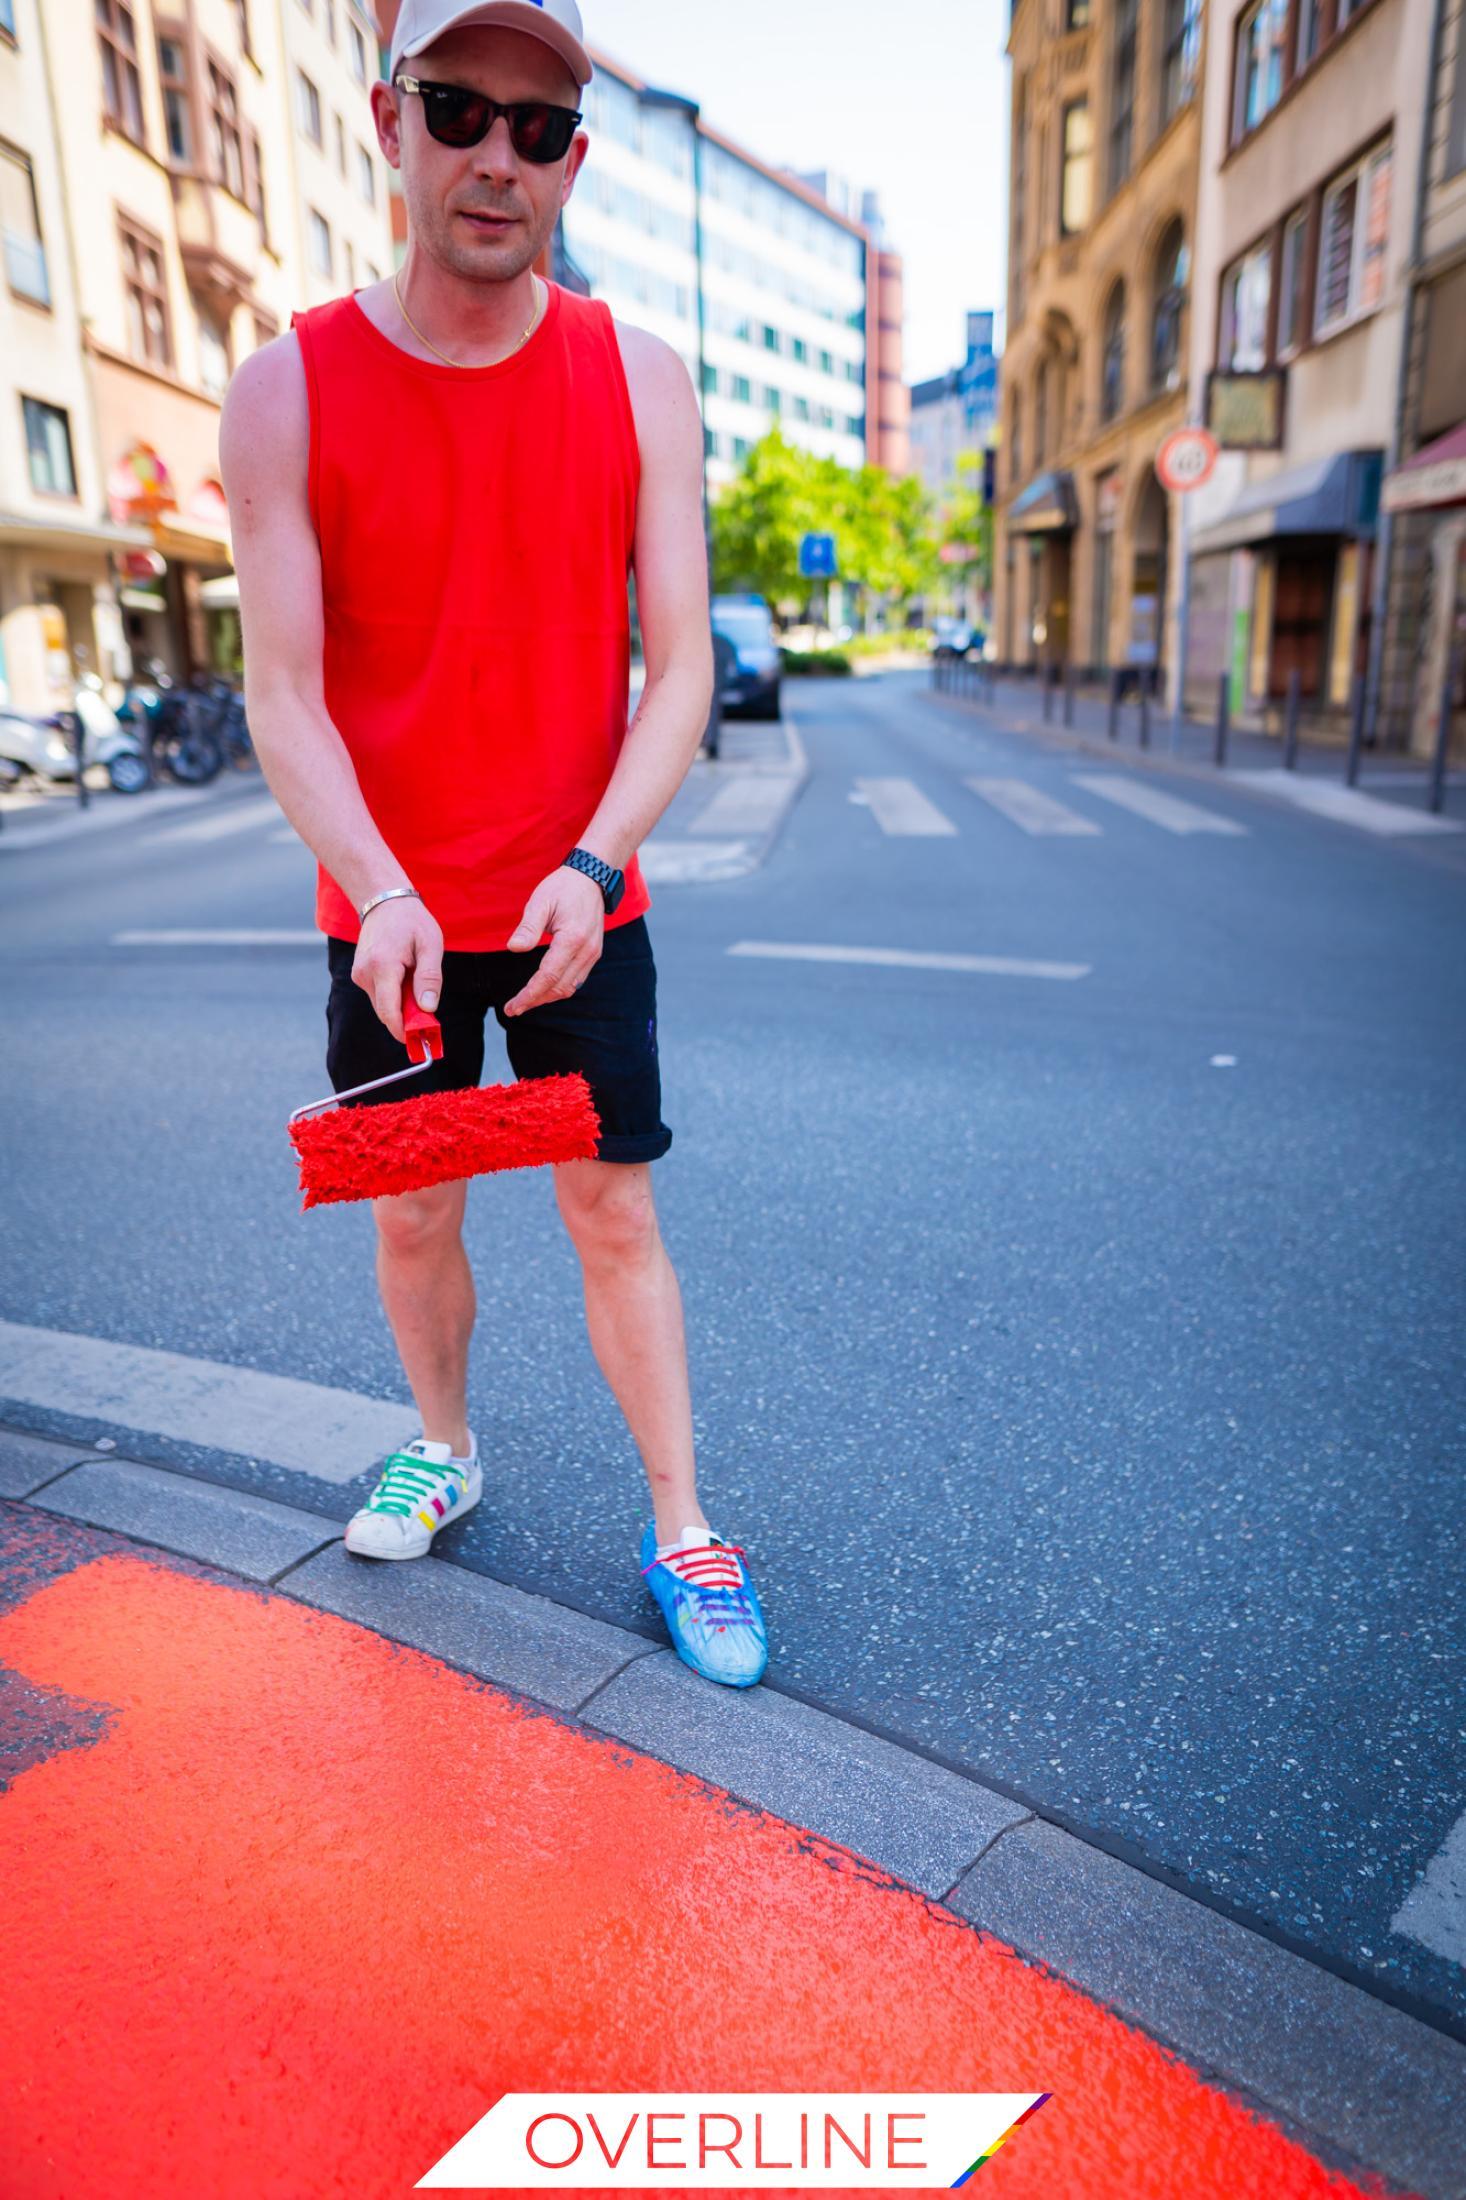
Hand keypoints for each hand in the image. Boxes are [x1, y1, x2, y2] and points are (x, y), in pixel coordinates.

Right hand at [352, 896, 444, 1043]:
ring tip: (417, 984)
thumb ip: (429, 978)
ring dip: (401, 1005)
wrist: (384, 901)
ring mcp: (359, 974)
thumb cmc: (411, 921)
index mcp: (383, 967)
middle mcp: (365, 974)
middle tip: (429, 1017)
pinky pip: (379, 995)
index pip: (389, 1012)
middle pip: (386, 1012)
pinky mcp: (359, 974)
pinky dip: (394, 996)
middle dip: (406, 1020)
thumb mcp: (430, 945)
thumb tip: (428, 1008)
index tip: (421, 1040)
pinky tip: (406, 979)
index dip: (404, 1030)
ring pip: (382, 1005)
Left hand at [502, 865, 604, 1014]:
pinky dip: (558, 988)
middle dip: (535, 1001)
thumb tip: (514, 948)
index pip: (548, 976)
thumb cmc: (563, 887)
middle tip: (514, 1009)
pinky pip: (576, 979)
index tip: (513, 1006)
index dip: (529, 995)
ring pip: (570, 987)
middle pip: (559, 987)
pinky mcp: (593, 954)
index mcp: (572, 938)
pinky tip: (542, 989)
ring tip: (525, 1002)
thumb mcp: (540, 902)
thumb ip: (528, 927)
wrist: (591, 878)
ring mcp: (593, 954)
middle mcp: (587, 951)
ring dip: (547, 997)